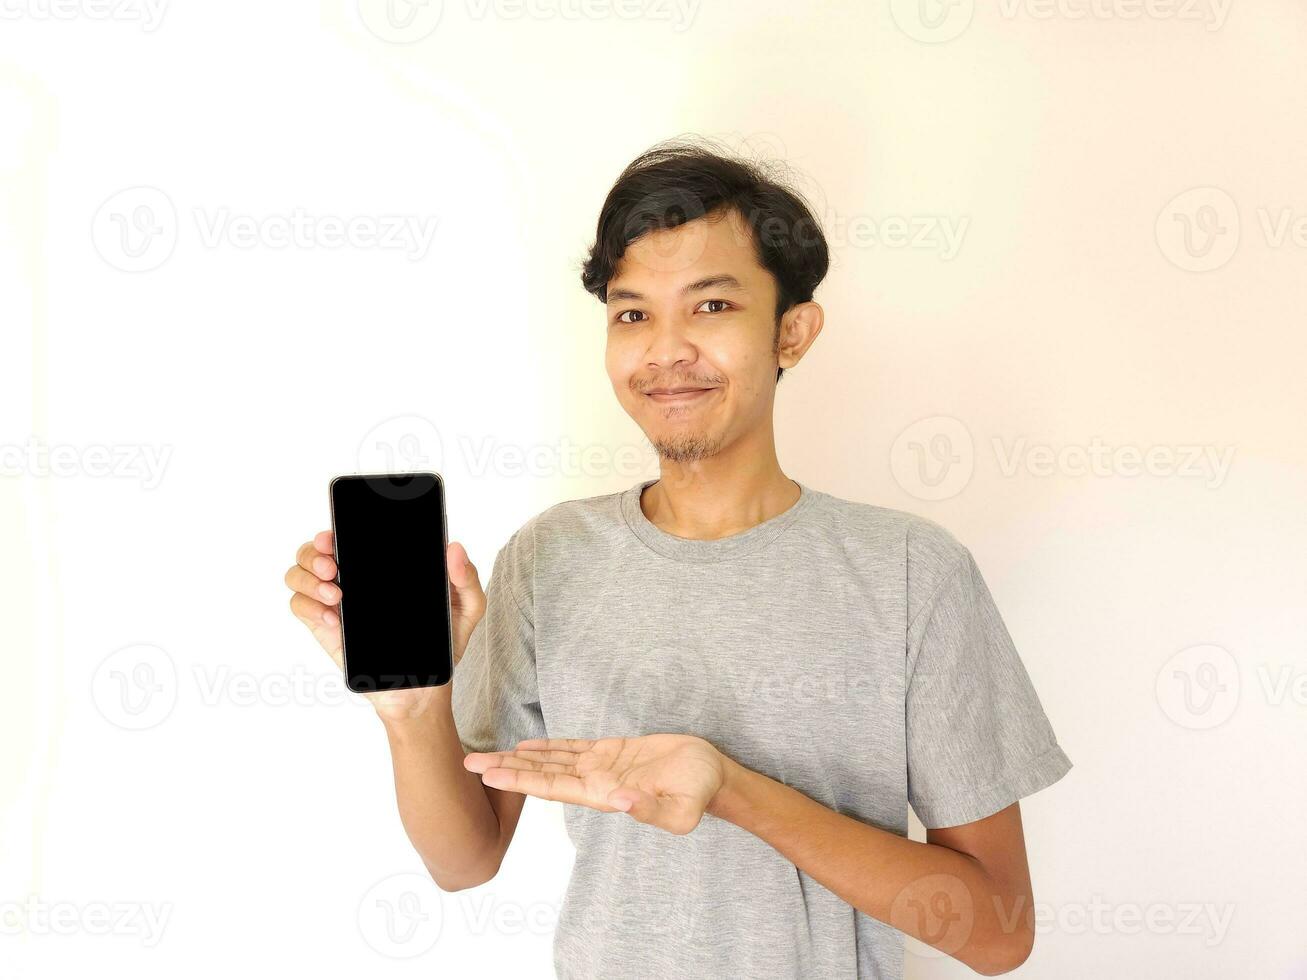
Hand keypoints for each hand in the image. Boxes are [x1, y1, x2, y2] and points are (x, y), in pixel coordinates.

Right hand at [284, 530, 486, 721]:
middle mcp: (354, 579)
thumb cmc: (443, 644)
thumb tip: (453, 547)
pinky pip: (299, 607)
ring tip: (335, 594)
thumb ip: (466, 577)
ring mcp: (336, 603)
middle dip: (315, 551)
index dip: (338, 527)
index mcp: (382, 567)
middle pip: (314, 549)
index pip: (351, 534)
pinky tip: (333, 619)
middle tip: (332, 565)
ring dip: (307, 577)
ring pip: (298, 574)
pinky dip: (308, 607)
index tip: (339, 534)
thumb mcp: (467, 608)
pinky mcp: (326, 628)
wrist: (425, 687)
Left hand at [463, 734, 729, 835]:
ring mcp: (601, 766)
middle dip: (506, 769)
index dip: (521, 781)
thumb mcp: (682, 809)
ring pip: (551, 760)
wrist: (712, 776)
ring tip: (488, 754)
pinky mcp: (612, 751)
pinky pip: (572, 747)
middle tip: (469, 763)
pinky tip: (527, 744)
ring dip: (519, 758)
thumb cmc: (698, 792)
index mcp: (604, 796)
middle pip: (542, 775)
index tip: (491, 776)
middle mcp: (594, 782)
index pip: (552, 788)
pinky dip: (548, 746)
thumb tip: (619, 801)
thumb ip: (651, 809)